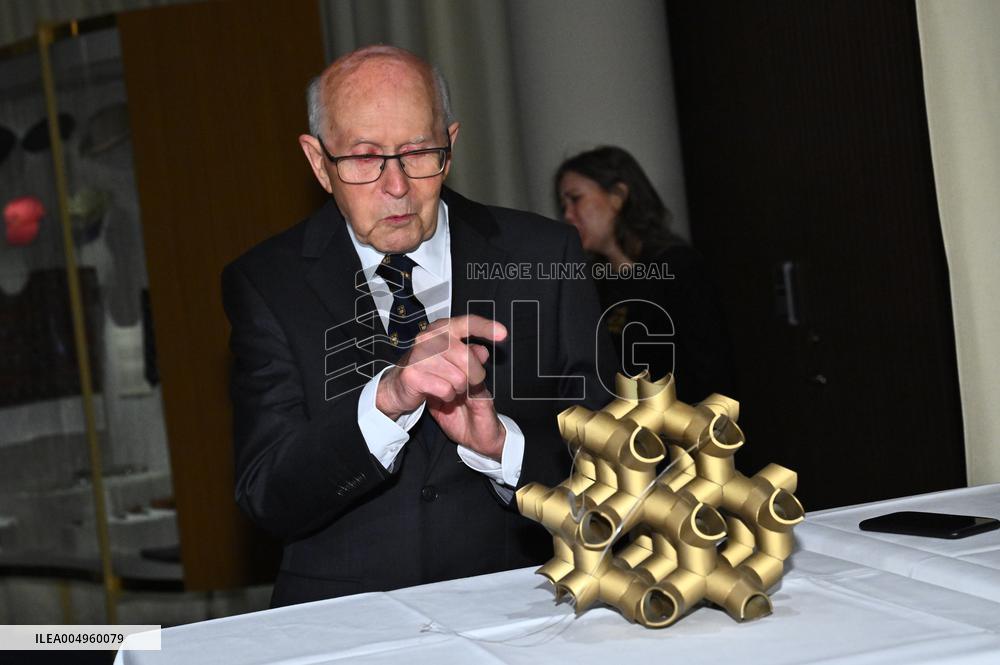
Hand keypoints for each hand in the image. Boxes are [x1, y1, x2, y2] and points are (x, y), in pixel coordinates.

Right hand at [376, 315, 507, 457]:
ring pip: (458, 378)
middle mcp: (429, 337)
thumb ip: (471, 354)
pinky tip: (439, 393)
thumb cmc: (429, 370)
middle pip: (468, 358)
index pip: (468, 323)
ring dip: (459, 388)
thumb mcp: (453, 360)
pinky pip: (446, 390)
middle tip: (467, 382)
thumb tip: (484, 352)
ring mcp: (419, 355)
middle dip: (474, 376)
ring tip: (448, 386)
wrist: (399, 387)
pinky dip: (447, 396)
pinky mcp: (413, 374)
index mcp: (442, 329)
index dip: (486, 328)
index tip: (503, 334)